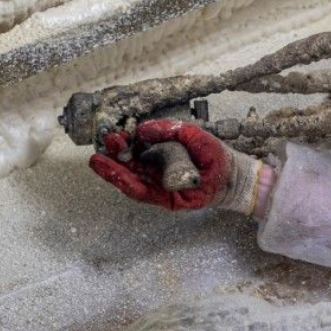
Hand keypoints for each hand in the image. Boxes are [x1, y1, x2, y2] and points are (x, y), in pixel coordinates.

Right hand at [89, 120, 263, 213]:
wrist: (232, 174)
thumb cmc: (212, 153)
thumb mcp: (189, 133)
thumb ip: (167, 130)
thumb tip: (142, 129)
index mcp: (158, 154)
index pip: (134, 150)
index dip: (122, 144)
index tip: (113, 136)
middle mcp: (155, 171)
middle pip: (128, 166)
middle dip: (113, 159)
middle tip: (99, 151)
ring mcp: (159, 186)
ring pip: (131, 181)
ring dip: (114, 173)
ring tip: (98, 163)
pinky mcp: (165, 200)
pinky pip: (144, 194)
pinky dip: (130, 186)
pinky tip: (120, 178)